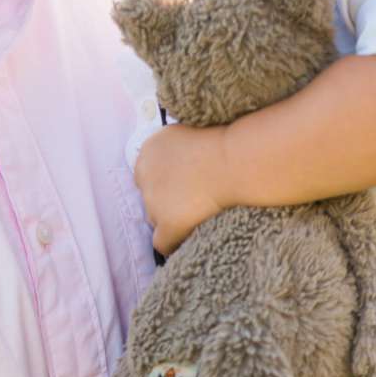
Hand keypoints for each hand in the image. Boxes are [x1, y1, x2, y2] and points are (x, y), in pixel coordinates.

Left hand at [132, 123, 226, 257]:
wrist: (231, 162)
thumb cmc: (219, 143)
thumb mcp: (187, 133)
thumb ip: (174, 148)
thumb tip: (179, 160)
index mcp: (149, 150)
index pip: (147, 174)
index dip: (165, 182)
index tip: (182, 186)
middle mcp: (144, 175)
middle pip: (149, 196)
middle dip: (165, 200)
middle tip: (190, 201)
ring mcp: (153, 202)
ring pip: (154, 218)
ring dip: (170, 218)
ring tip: (194, 217)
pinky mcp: (166, 223)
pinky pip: (162, 242)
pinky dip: (172, 242)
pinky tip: (186, 239)